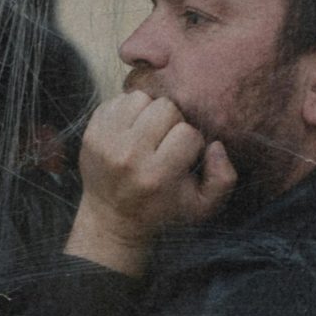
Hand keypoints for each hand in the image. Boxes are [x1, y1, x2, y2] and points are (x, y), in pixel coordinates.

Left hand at [63, 91, 236, 275]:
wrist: (113, 218)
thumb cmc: (163, 210)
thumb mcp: (202, 207)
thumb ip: (223, 178)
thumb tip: (215, 146)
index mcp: (156, 175)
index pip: (187, 133)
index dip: (192, 143)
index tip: (184, 158)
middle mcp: (128, 156)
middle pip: (165, 108)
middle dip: (172, 122)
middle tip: (167, 141)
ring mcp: (106, 142)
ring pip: (140, 98)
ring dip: (149, 112)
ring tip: (149, 133)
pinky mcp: (91, 132)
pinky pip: (117, 100)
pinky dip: (128, 111)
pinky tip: (132, 130)